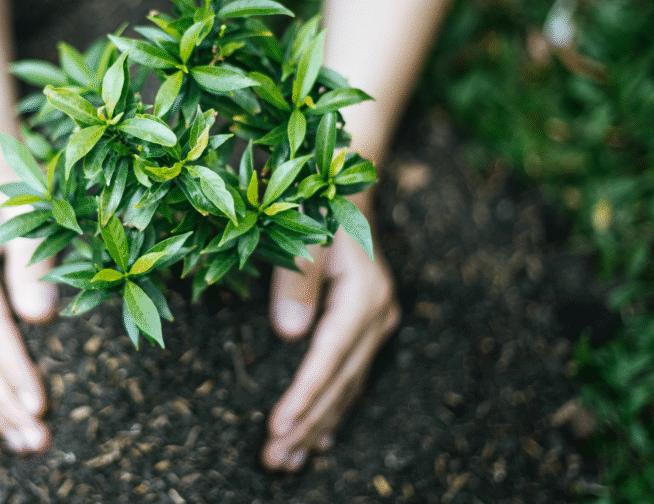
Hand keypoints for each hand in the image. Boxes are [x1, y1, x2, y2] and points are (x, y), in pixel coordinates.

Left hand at [261, 193, 399, 470]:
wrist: (347, 191)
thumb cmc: (318, 209)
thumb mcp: (304, 237)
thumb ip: (297, 282)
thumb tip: (289, 334)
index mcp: (363, 297)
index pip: (329, 360)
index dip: (303, 397)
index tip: (277, 428)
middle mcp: (378, 316)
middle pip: (339, 383)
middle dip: (306, 424)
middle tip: (274, 460)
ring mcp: (378, 324)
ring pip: (347, 387)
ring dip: (318, 426)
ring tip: (288, 462)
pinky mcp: (370, 327)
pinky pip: (352, 379)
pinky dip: (334, 410)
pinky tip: (321, 440)